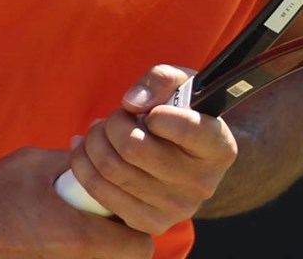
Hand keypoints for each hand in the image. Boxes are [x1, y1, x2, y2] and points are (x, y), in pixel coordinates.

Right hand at [0, 147, 152, 257]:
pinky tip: (60, 232)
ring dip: (102, 244)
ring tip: (82, 220)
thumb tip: (104, 154)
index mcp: (76, 235)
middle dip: (123, 238)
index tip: (123, 207)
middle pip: (126, 258)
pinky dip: (80, 249)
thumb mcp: (36, 163)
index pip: (139, 246)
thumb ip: (77, 162)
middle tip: (106, 214)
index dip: (137, 225)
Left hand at [64, 64, 237, 234]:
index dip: (159, 113)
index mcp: (219, 148)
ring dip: (94, 141)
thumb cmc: (183, 112)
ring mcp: (176, 209)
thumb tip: (132, 103)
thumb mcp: (181, 83)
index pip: (186, 128)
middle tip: (116, 116)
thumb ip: (160, 80)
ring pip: (112, 169)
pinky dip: (83, 166)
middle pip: (133, 147)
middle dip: (114, 123)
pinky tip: (86, 150)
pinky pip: (100, 192)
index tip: (153, 111)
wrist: (189, 159)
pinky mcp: (149, 223)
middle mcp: (201, 184)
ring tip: (100, 130)